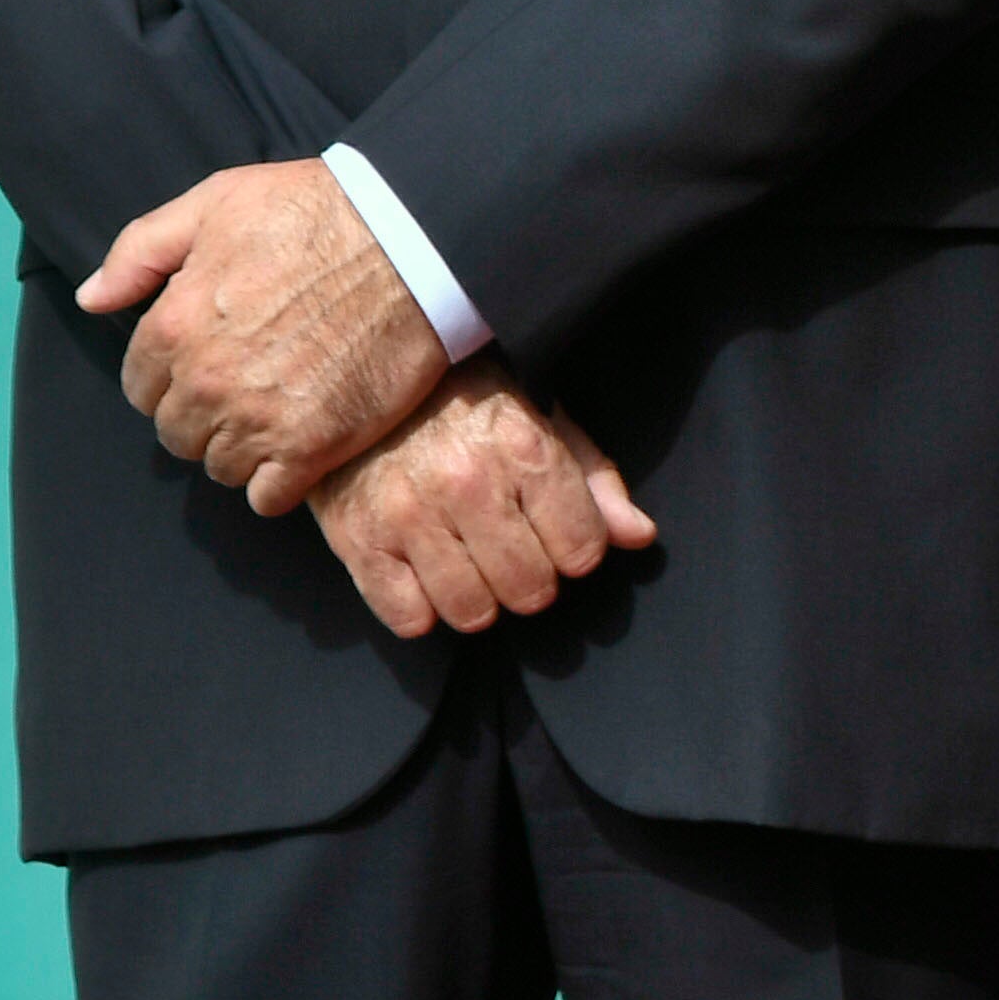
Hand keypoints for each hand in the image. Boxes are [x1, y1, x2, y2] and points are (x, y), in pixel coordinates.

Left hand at [78, 160, 450, 514]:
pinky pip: (268, 497)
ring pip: (220, 467)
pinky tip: (302, 446)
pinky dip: (279, 481)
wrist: (416, 238)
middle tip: (253, 383)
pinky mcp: (313, 448)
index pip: (140, 388)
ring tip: (281, 411)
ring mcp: (258, 422)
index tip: (215, 356)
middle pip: (176, 434)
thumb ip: (140, 251)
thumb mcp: (217, 202)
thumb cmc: (316, 212)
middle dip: (205, 413)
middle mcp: (205, 384)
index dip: (176, 373)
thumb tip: (91, 298)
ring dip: (242, 447)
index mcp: (172, 328)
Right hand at [306, 367, 659, 637]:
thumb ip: (594, 480)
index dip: (576, 552)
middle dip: (531, 583)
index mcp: (525, 448)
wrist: (365, 382)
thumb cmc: (467, 404)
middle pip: (529, 588)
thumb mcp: (544, 421)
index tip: (559, 541)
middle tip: (514, 557)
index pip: (580, 548)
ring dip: (479, 601)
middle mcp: (469, 482)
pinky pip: (408, 617)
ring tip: (472, 568)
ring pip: (471, 611)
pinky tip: (426, 576)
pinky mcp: (359, 541)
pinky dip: (422, 609)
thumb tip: (639, 536)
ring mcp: (409, 514)